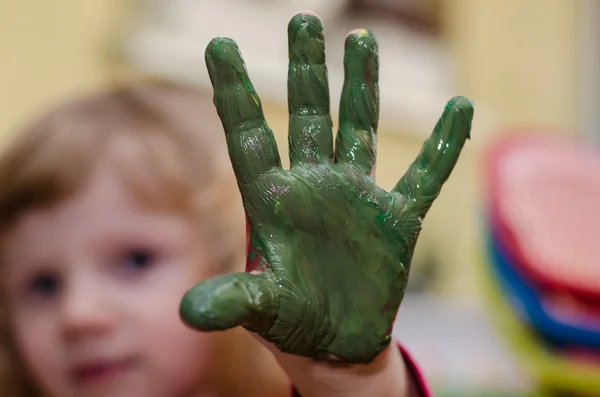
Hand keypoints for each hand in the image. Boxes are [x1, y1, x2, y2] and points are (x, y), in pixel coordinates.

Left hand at [180, 11, 472, 363]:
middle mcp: (314, 188)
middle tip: (302, 21)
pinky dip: (444, 144)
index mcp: (273, 202)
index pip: (248, 135)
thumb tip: (188, 313)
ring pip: (360, 129)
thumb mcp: (262, 311)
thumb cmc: (291, 324)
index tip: (217, 44)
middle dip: (306, 68)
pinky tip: (460, 107)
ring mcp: (357, 199)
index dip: (234, 91)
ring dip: (363, 86)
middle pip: (309, 115)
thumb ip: (234, 300)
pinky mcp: (397, 220)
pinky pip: (426, 175)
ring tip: (361, 40)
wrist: (335, 344)